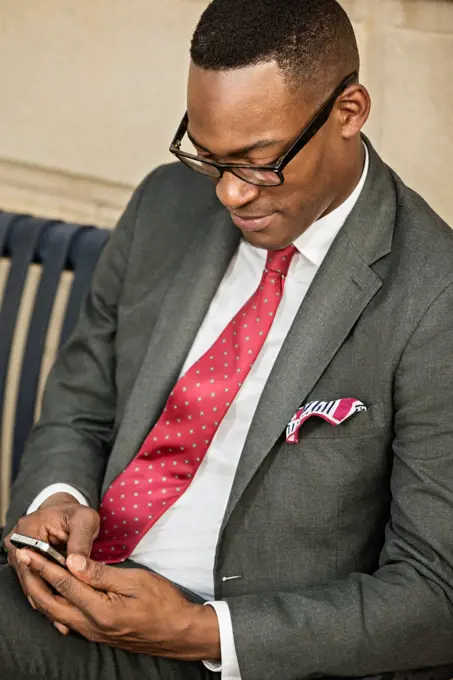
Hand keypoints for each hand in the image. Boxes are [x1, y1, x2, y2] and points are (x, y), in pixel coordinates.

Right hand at [4, 493, 99, 626]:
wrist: (67, 513)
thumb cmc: (77, 515)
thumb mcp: (85, 521)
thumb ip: (81, 540)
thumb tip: (75, 564)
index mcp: (27, 530)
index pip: (32, 563)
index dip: (47, 585)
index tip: (64, 602)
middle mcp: (16, 544)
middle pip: (29, 578)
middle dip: (48, 600)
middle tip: (64, 623)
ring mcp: (18, 556)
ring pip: (31, 585)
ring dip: (48, 603)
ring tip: (64, 625)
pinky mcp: (25, 566)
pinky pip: (35, 585)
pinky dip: (48, 598)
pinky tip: (60, 617)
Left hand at [16, 549, 220, 660]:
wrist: (180, 633)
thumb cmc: (164, 603)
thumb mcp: (136, 580)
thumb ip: (101, 573)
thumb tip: (73, 561)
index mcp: (101, 610)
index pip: (64, 584)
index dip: (44, 566)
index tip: (28, 552)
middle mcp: (91, 626)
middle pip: (51, 604)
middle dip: (34, 581)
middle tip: (23, 560)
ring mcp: (93, 633)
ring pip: (57, 613)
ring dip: (42, 592)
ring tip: (33, 572)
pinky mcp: (98, 634)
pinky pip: (68, 619)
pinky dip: (55, 604)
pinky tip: (54, 592)